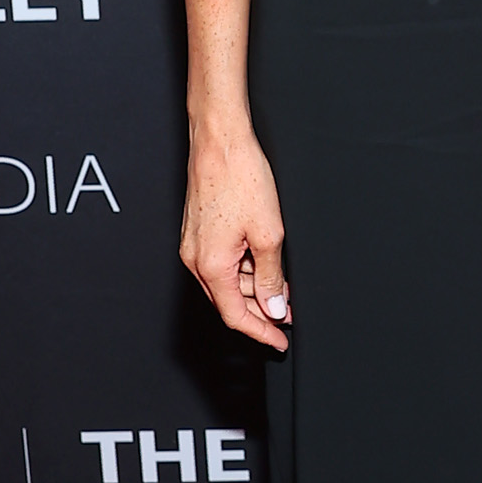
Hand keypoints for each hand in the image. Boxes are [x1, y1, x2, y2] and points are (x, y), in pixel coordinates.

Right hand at [180, 119, 291, 349]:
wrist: (220, 141)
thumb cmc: (240, 177)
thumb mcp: (269, 233)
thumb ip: (272, 276)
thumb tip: (274, 307)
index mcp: (211, 265)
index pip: (236, 315)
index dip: (261, 332)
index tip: (280, 341)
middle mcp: (196, 260)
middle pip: (230, 302)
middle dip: (260, 314)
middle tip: (287, 320)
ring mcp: (194, 246)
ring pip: (227, 283)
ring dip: (255, 291)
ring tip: (284, 292)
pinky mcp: (199, 233)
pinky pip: (223, 264)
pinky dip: (245, 271)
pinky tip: (265, 267)